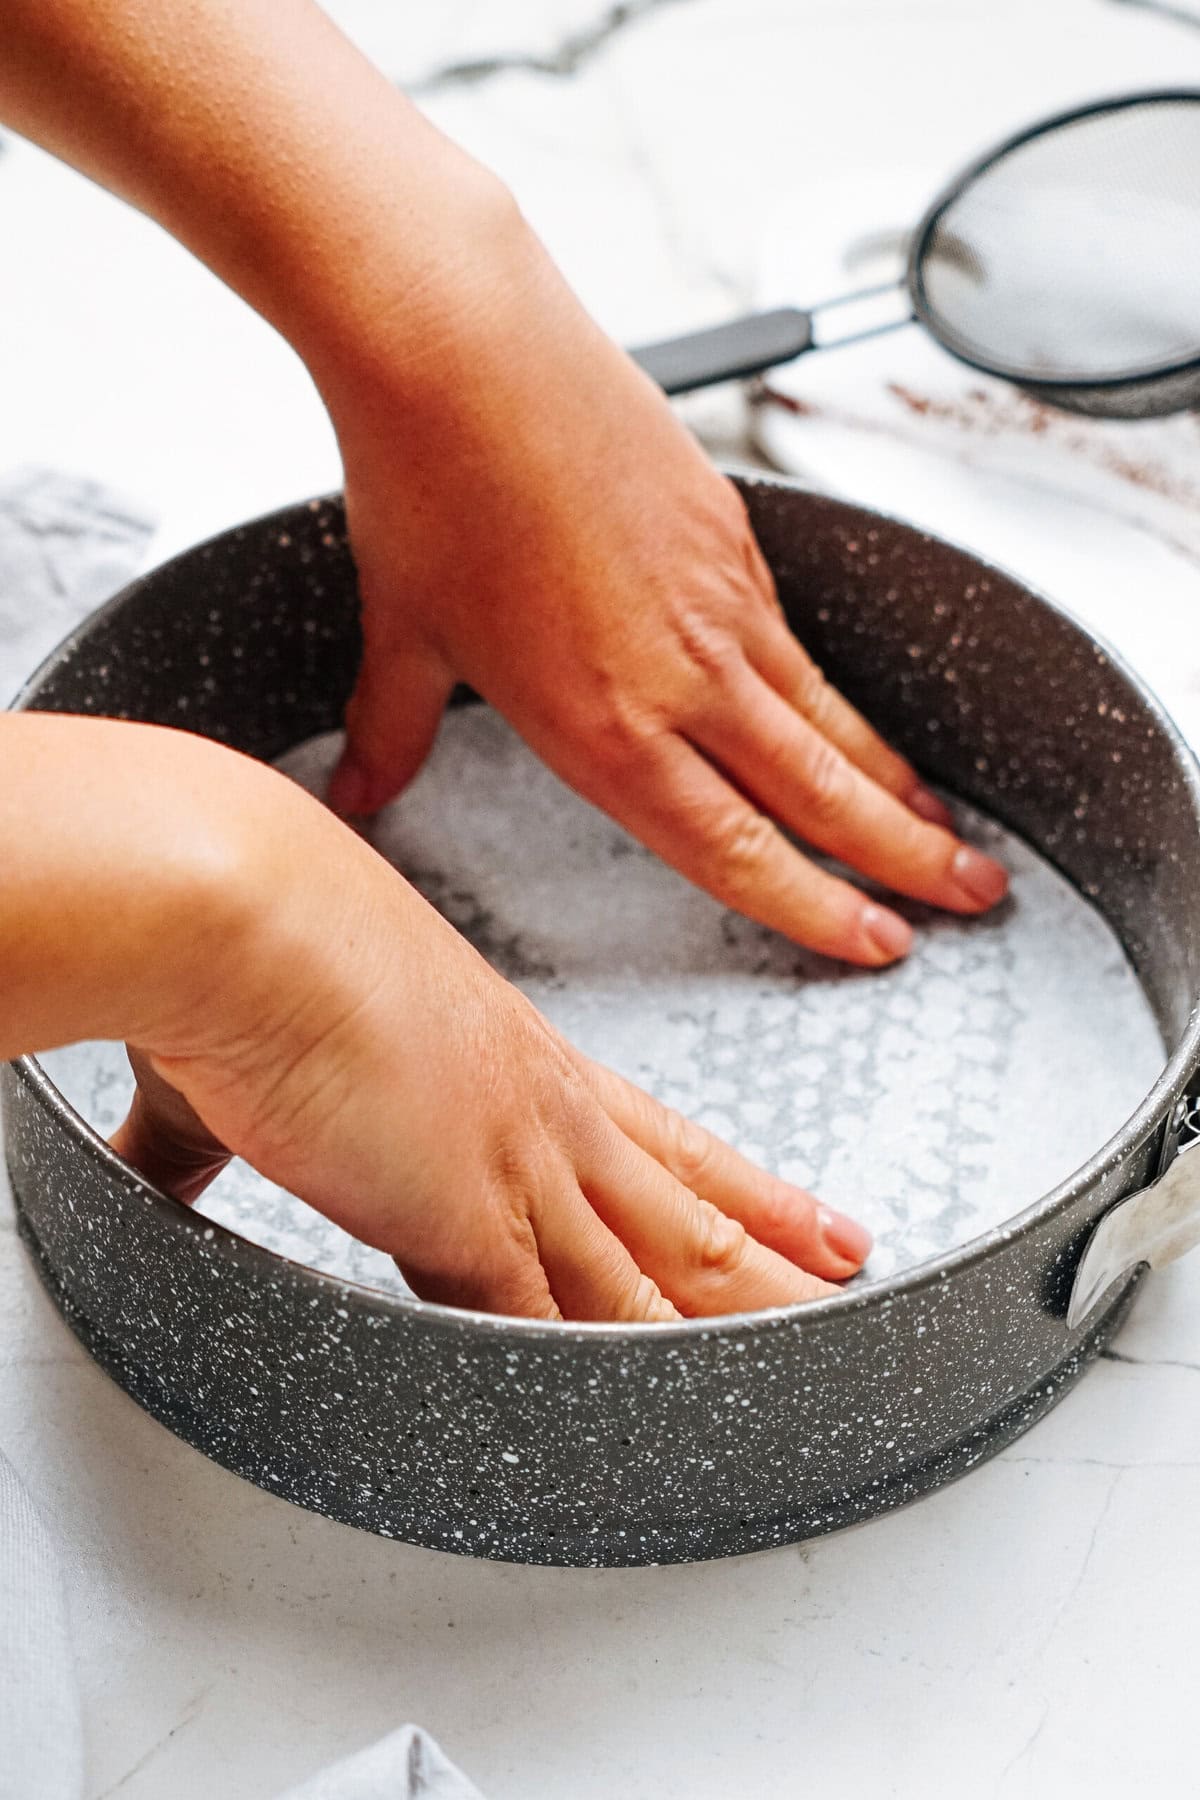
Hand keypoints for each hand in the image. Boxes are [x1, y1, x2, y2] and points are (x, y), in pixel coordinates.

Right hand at [107, 743, 869, 1321]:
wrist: (247, 915)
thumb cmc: (267, 944)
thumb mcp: (268, 1045)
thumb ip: (221, 1123)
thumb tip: (174, 1149)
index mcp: (522, 1068)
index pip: (666, 1143)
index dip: (748, 1187)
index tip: (811, 1215)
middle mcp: (544, 1119)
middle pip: (692, 1215)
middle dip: (778, 1263)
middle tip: (859, 1286)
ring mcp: (519, 1174)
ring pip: (663, 1280)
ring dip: (736, 1333)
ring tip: (818, 1364)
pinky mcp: (468, 1225)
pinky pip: (558, 1335)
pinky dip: (610, 1393)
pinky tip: (662, 1436)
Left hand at [325, 217, 1007, 966]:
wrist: (463, 343)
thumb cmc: (426, 482)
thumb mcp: (402, 633)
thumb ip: (392, 733)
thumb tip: (357, 793)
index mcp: (602, 727)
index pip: (735, 851)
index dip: (815, 909)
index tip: (877, 942)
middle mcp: (680, 677)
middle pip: (820, 794)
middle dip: (907, 859)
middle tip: (974, 896)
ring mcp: (719, 602)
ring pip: (829, 719)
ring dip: (895, 783)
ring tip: (947, 825)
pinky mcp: (731, 535)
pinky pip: (801, 642)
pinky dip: (843, 697)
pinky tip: (855, 721)